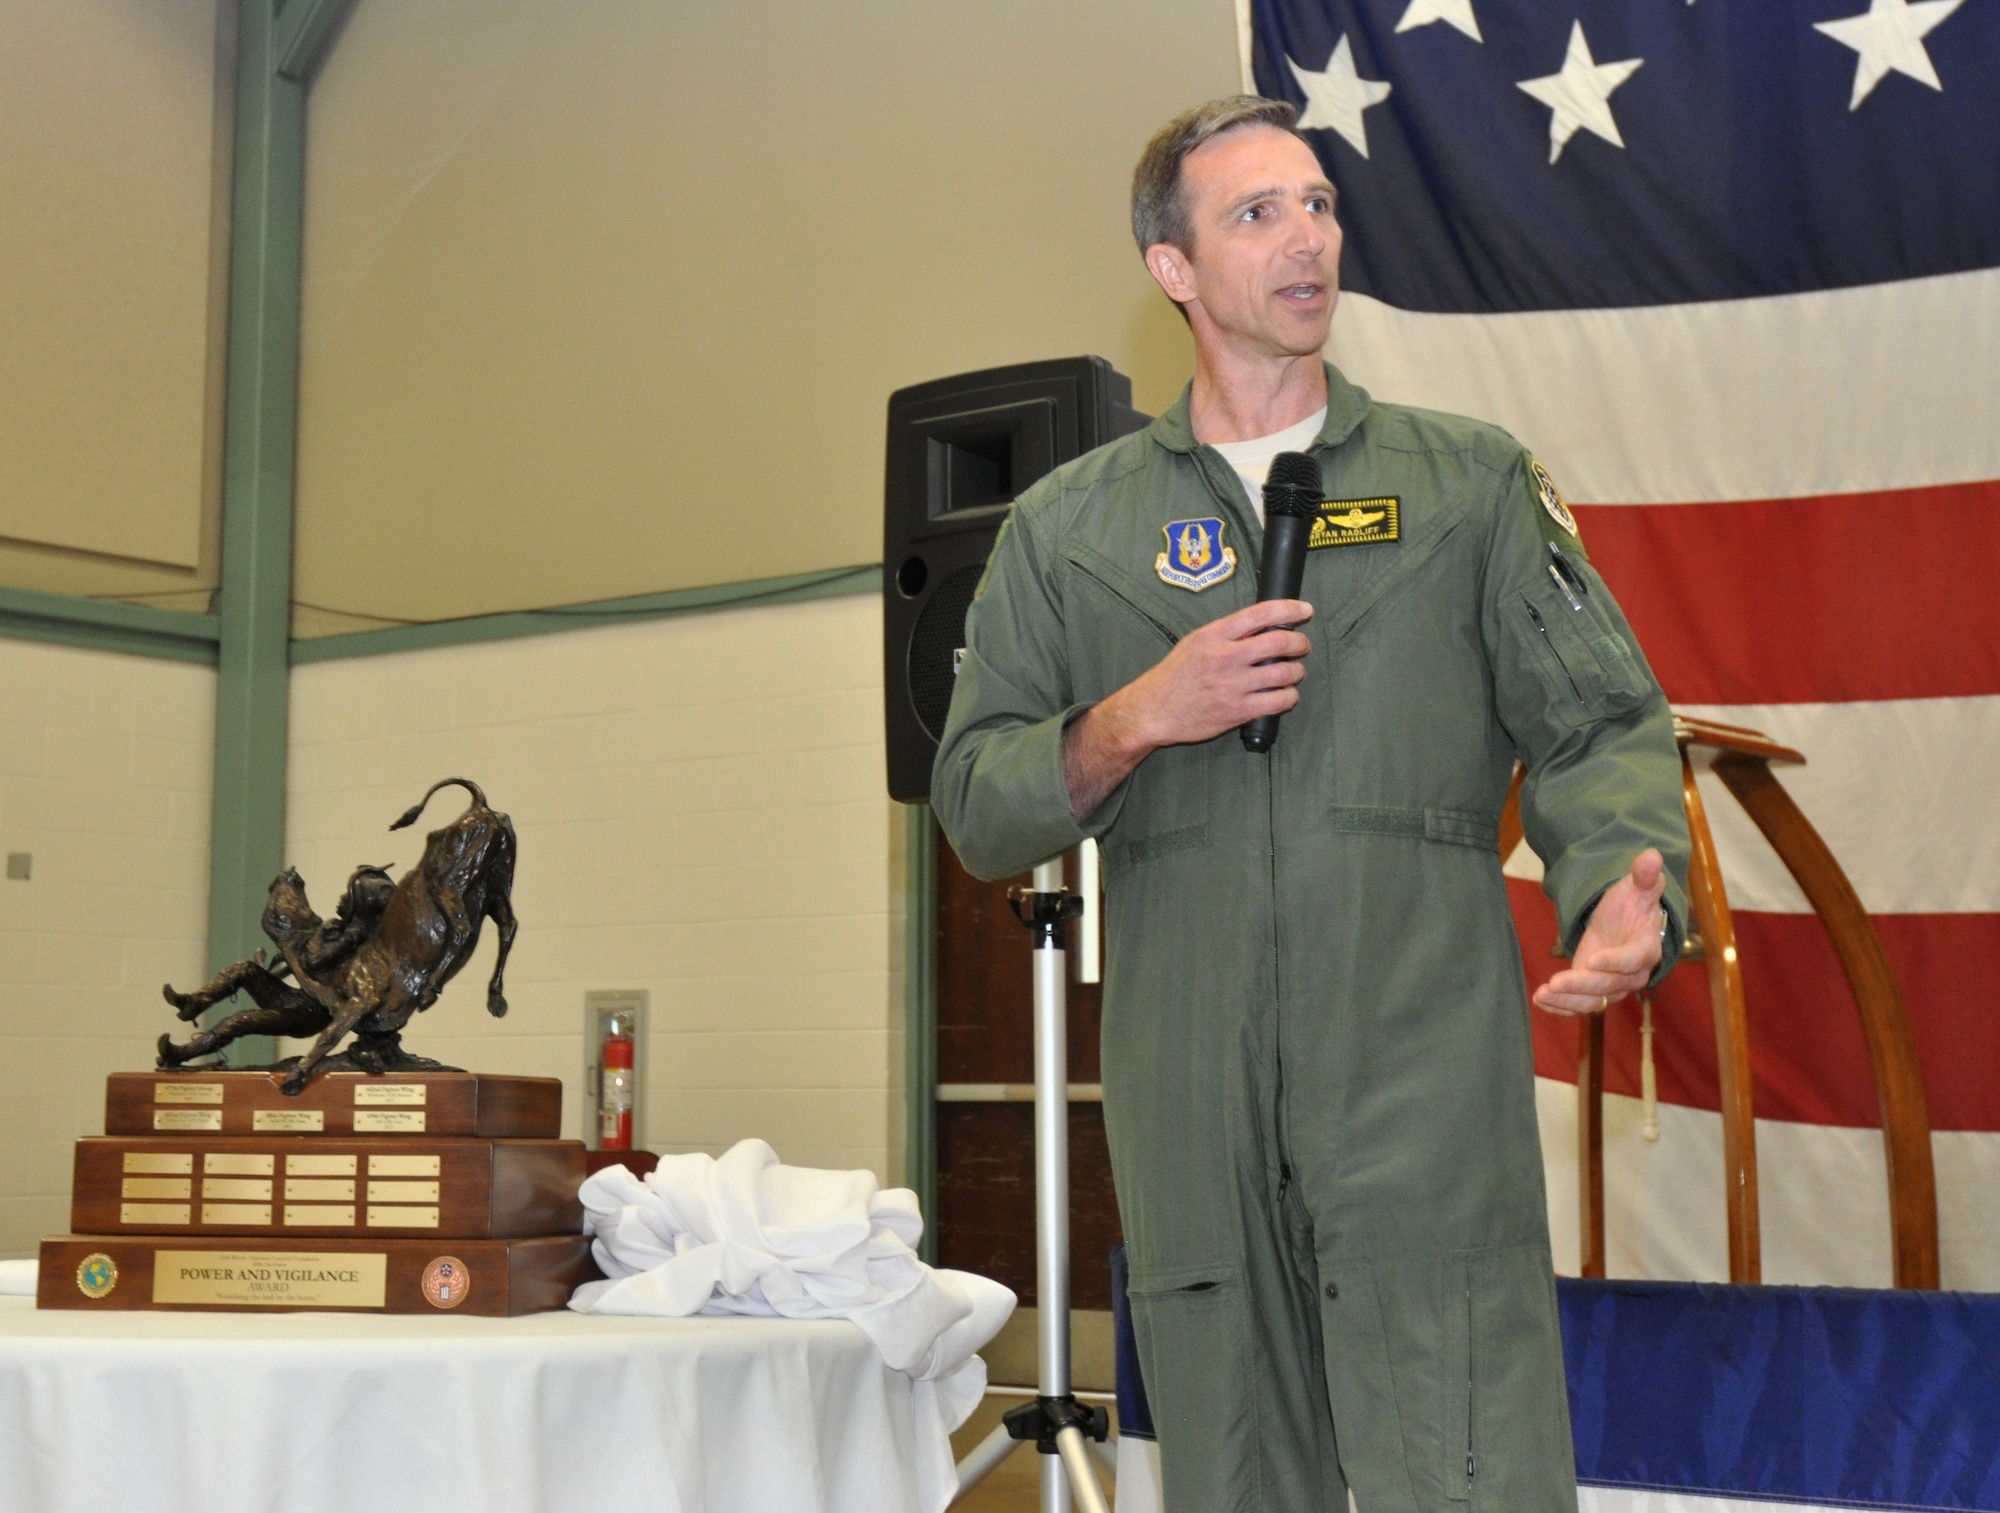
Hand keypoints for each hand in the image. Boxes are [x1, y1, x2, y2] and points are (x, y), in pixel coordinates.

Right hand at [1061, 599, 1312, 819]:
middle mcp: (1226, 657)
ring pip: (1285, 673)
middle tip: (1301, 646)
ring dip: (1297, 672)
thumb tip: (1264, 625)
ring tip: (1293, 673)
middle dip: (1300, 643)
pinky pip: (1279, 702)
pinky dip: (1290, 697)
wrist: (1153, 710)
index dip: (1289, 609)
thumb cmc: (1175, 675)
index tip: (1305, 610)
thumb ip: (1228, 633)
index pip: (1260, 614)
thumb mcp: (1196, 642)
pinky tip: (1285, 695)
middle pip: (1280, 642)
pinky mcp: (1238, 711)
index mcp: (1215, 635)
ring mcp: (1233, 685)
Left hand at [1534, 848, 1667, 1016]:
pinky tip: (1539, 1001)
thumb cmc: (1633, 904)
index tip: (1592, 960)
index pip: (1633, 959)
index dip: (1615, 961)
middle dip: (1582, 985)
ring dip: (1568, 1000)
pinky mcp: (1594, 991)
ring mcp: (1613, 986)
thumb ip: (1644, 876)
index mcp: (1647, 948)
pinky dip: (1560, 1007)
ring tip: (1542, 994)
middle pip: (1609, 985)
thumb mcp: (1637, 887)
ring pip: (1594, 1000)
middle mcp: (1632, 974)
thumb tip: (1651, 855)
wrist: (1625, 923)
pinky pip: (1580, 1005)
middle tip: (1555, 982)